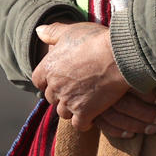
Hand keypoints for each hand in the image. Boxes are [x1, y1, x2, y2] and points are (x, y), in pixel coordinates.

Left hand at [32, 21, 155, 136]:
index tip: (59, 80)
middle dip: (61, 95)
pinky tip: (93, 116)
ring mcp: (69, 101)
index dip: (48, 81)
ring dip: (71, 109)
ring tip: (84, 103)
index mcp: (48, 67)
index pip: (38, 81)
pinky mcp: (84, 113)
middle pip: (51, 98)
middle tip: (75, 90)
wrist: (118, 56)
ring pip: (63, 112)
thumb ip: (52, 33)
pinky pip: (79, 125)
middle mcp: (55, 86)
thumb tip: (37, 31)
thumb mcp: (71, 31)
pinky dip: (84, 122)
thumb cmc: (95, 40)